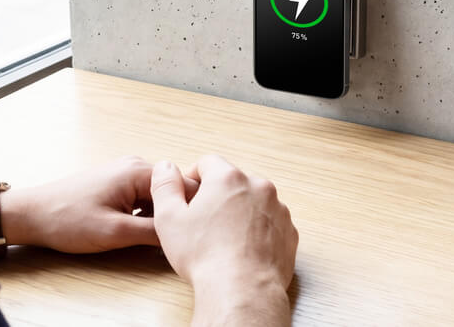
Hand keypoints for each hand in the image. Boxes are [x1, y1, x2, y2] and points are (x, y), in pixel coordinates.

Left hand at [6, 156, 195, 253]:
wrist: (31, 215)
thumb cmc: (66, 220)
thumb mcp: (116, 232)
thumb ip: (154, 232)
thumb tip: (182, 233)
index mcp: (138, 171)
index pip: (185, 186)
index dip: (192, 210)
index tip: (195, 231)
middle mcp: (134, 165)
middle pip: (172, 191)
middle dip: (175, 213)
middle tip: (175, 239)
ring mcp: (124, 173)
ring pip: (157, 196)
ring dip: (160, 216)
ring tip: (156, 238)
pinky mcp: (115, 183)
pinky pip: (143, 198)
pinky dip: (146, 214)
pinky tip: (138, 232)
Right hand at [151, 156, 297, 298]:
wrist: (242, 290)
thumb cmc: (204, 256)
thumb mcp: (169, 218)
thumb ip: (165, 186)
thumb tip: (165, 167)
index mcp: (228, 178)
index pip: (208, 163)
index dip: (194, 178)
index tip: (188, 198)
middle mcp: (258, 186)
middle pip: (233, 182)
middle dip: (218, 196)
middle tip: (204, 223)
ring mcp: (278, 208)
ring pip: (254, 201)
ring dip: (240, 212)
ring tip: (225, 240)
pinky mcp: (289, 231)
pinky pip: (270, 222)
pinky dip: (258, 230)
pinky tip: (244, 250)